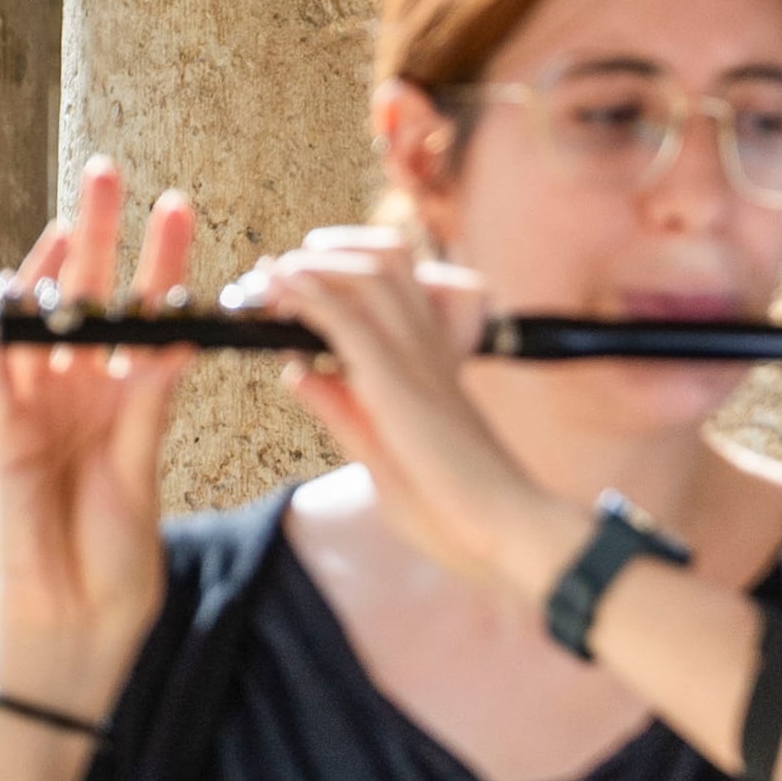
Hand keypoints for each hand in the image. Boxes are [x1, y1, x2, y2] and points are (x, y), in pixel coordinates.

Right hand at [0, 161, 200, 710]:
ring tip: (74, 214)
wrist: (79, 623)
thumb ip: (152, 410)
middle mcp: (80, 397)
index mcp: (126, 406)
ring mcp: (40, 413)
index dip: (160, 265)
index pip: (145, 318)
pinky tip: (17, 292)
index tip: (185, 211)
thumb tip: (175, 344)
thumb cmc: (119, 564)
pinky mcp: (5, 437)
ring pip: (41, 322)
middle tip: (114, 172)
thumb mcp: (146, 475)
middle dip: (101, 236)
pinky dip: (6, 332)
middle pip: (87, 299)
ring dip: (53, 267)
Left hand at [246, 226, 579, 602]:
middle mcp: (429, 352)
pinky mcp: (396, 380)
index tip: (294, 290)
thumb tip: (296, 373)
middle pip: (387, 260)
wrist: (509, 530)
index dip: (344, 274)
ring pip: (368, 272)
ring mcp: (417, 361)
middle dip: (328, 251)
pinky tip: (278, 285)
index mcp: (433, 369)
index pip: (394, 292)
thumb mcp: (383, 459)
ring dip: (312, 264)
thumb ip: (340, 413)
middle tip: (281, 271)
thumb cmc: (460, 513)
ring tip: (272, 277)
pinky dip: (306, 292)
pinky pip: (346, 316)